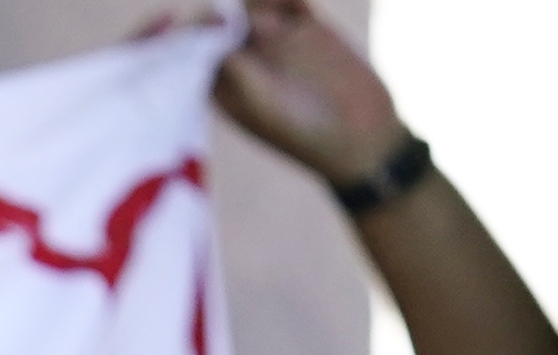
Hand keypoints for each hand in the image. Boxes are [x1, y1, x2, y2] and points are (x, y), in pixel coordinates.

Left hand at [211, 0, 406, 184]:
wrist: (359, 137)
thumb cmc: (301, 131)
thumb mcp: (260, 102)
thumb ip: (235, 65)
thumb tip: (214, 23)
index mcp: (223, 83)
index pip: (198, 46)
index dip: (200, 27)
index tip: (216, 21)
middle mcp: (246, 59)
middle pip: (225, 16)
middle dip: (230, 8)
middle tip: (260, 16)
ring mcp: (276, 41)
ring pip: (256, 3)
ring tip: (278, 6)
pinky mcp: (308, 27)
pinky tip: (297, 3)